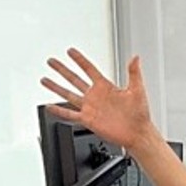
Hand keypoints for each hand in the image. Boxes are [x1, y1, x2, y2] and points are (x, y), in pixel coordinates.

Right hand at [40, 49, 160, 151]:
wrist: (137, 134)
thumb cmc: (140, 114)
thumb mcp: (137, 90)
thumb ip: (134, 73)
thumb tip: (135, 57)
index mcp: (106, 87)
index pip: (89, 69)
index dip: (80, 60)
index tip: (70, 51)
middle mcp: (95, 96)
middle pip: (74, 79)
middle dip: (62, 70)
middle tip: (51, 61)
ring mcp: (90, 107)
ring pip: (68, 95)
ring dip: (56, 87)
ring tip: (44, 80)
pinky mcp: (87, 120)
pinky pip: (70, 114)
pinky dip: (59, 111)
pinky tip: (49, 107)